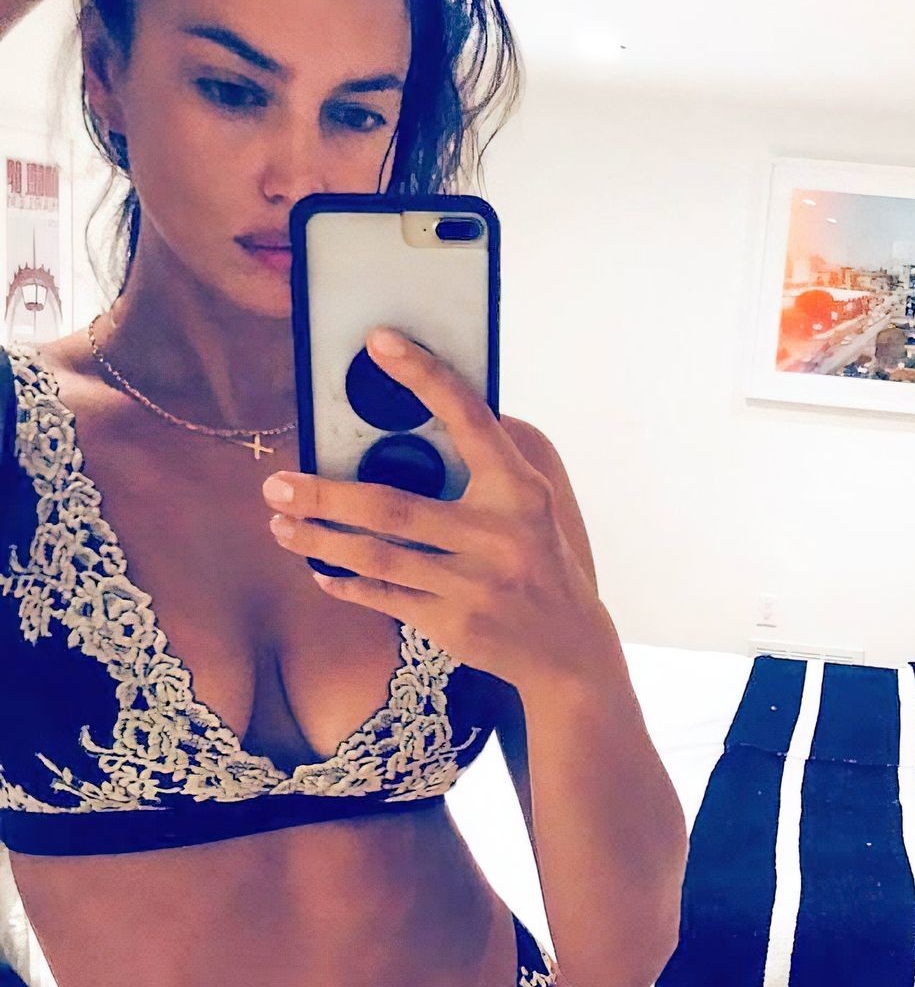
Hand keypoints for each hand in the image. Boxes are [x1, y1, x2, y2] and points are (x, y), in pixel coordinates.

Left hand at [261, 327, 611, 693]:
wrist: (567, 645)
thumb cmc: (534, 560)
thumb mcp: (525, 508)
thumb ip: (479, 473)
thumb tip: (400, 433)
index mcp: (518, 490)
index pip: (469, 419)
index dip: (425, 376)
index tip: (379, 341)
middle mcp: (498, 534)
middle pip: (392, 507)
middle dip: (325, 496)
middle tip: (276, 483)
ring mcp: (475, 583)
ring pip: (377, 556)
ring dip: (319, 540)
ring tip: (281, 525)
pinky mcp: (455, 624)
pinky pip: (384, 597)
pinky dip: (346, 583)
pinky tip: (321, 570)